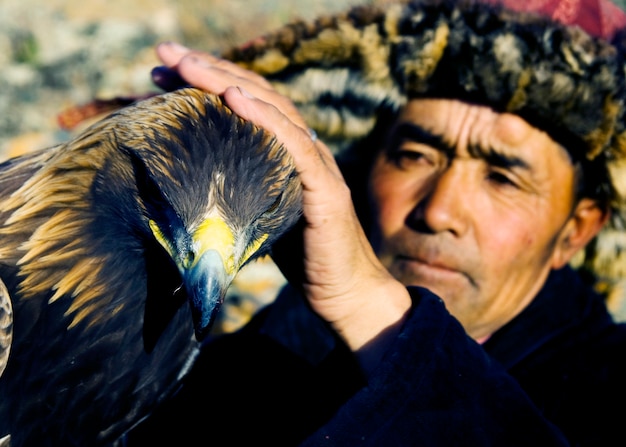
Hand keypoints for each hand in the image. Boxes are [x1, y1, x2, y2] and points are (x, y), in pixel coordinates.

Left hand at [154, 42, 410, 366]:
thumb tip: (185, 181)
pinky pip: (297, 146)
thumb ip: (237, 189)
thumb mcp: (258, 213)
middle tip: (163, 54)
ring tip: (188, 64)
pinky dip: (266, 118)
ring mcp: (317, 164)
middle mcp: (303, 148)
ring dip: (228, 82)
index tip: (161, 73)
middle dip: (208, 70)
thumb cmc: (299, 256)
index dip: (206, 82)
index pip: (244, 104)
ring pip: (274, 110)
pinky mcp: (326, 188)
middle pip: (255, 95)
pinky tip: (236, 98)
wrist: (344, 293)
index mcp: (284, 151)